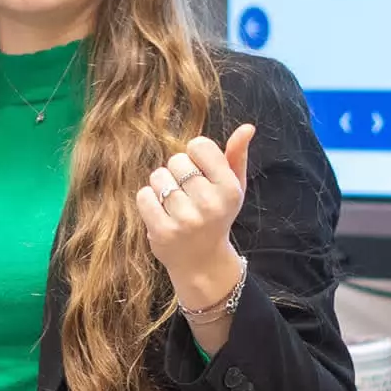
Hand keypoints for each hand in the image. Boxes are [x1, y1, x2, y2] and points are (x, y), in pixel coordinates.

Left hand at [136, 124, 254, 308]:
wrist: (203, 262)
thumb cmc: (217, 217)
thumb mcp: (233, 187)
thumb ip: (237, 156)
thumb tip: (247, 127)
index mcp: (229, 188)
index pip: (199, 145)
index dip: (195, 156)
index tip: (200, 173)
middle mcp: (210, 204)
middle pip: (176, 160)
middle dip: (178, 172)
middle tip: (187, 193)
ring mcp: (185, 219)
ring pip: (158, 176)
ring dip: (162, 186)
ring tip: (174, 203)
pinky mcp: (162, 231)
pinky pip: (143, 196)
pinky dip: (148, 200)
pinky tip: (161, 212)